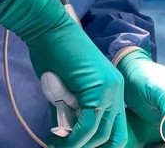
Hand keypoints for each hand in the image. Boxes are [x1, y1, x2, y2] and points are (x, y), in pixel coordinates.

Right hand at [0, 0, 127, 147]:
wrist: (47, 28)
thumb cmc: (51, 53)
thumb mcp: (65, 89)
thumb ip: (72, 112)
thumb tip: (67, 138)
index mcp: (112, 88)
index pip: (115, 129)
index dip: (98, 143)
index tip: (77, 146)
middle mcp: (117, 89)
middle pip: (112, 135)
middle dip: (89, 146)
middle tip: (66, 147)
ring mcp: (111, 88)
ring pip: (100, 133)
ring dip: (79, 144)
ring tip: (58, 143)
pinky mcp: (99, 88)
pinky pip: (89, 124)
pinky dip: (74, 138)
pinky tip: (60, 139)